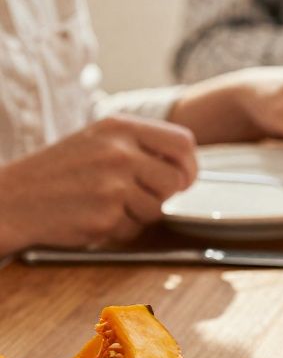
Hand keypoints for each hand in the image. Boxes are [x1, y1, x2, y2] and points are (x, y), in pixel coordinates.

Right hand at [0, 116, 196, 253]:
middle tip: (138, 197)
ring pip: (158, 208)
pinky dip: (119, 229)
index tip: (182, 179)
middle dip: (164, 195)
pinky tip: (93, 217)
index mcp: (119, 127)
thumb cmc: (58, 173)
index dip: (189, 165)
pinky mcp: (105, 215)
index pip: (183, 143)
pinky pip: (135, 228)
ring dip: (139, 214)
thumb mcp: (97, 141)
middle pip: (176, 180)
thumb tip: (186, 166)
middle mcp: (119, 152)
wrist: (10, 199)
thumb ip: (140, 147)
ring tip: (106, 204)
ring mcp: (113, 184)